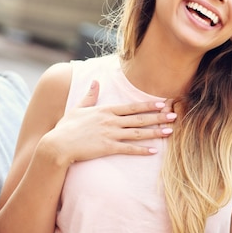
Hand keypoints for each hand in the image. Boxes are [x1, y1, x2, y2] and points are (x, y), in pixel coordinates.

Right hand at [40, 80, 175, 165]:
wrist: (57, 144)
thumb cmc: (66, 127)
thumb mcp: (78, 108)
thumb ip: (90, 95)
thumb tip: (95, 81)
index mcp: (106, 111)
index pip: (132, 107)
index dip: (148, 105)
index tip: (162, 103)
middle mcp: (111, 121)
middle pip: (139, 119)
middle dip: (158, 117)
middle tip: (174, 115)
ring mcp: (110, 134)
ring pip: (138, 133)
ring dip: (155, 132)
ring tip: (170, 131)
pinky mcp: (107, 147)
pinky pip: (129, 149)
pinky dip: (142, 150)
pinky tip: (154, 151)